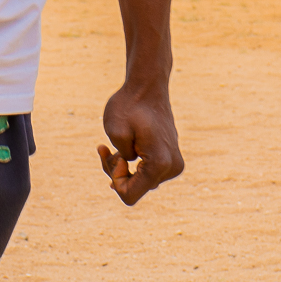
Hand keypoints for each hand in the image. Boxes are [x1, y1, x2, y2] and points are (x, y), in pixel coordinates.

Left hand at [97, 80, 183, 206]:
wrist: (148, 85)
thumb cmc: (129, 106)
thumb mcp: (115, 132)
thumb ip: (118, 162)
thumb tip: (130, 170)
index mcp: (160, 163)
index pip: (129, 195)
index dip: (115, 179)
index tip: (115, 156)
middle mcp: (172, 167)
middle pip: (136, 189)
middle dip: (117, 172)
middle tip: (106, 149)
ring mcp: (174, 164)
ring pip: (141, 182)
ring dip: (123, 168)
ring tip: (111, 147)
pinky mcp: (170, 158)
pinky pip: (147, 173)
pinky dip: (132, 164)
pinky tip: (120, 149)